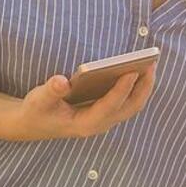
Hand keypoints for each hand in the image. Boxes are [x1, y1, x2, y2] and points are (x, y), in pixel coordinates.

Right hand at [2, 65, 156, 140]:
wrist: (33, 124)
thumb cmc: (37, 111)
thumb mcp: (38, 100)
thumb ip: (50, 91)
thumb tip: (61, 81)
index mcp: (85, 124)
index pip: (109, 107)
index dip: (122, 89)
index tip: (132, 71)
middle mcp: (100, 124)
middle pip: (130, 107)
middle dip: (143, 87)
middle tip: (152, 63)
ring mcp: (105, 119)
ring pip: (132, 104)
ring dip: (143, 85)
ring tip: (151, 62)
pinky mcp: (106, 112)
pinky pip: (128, 99)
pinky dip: (136, 85)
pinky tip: (140, 67)